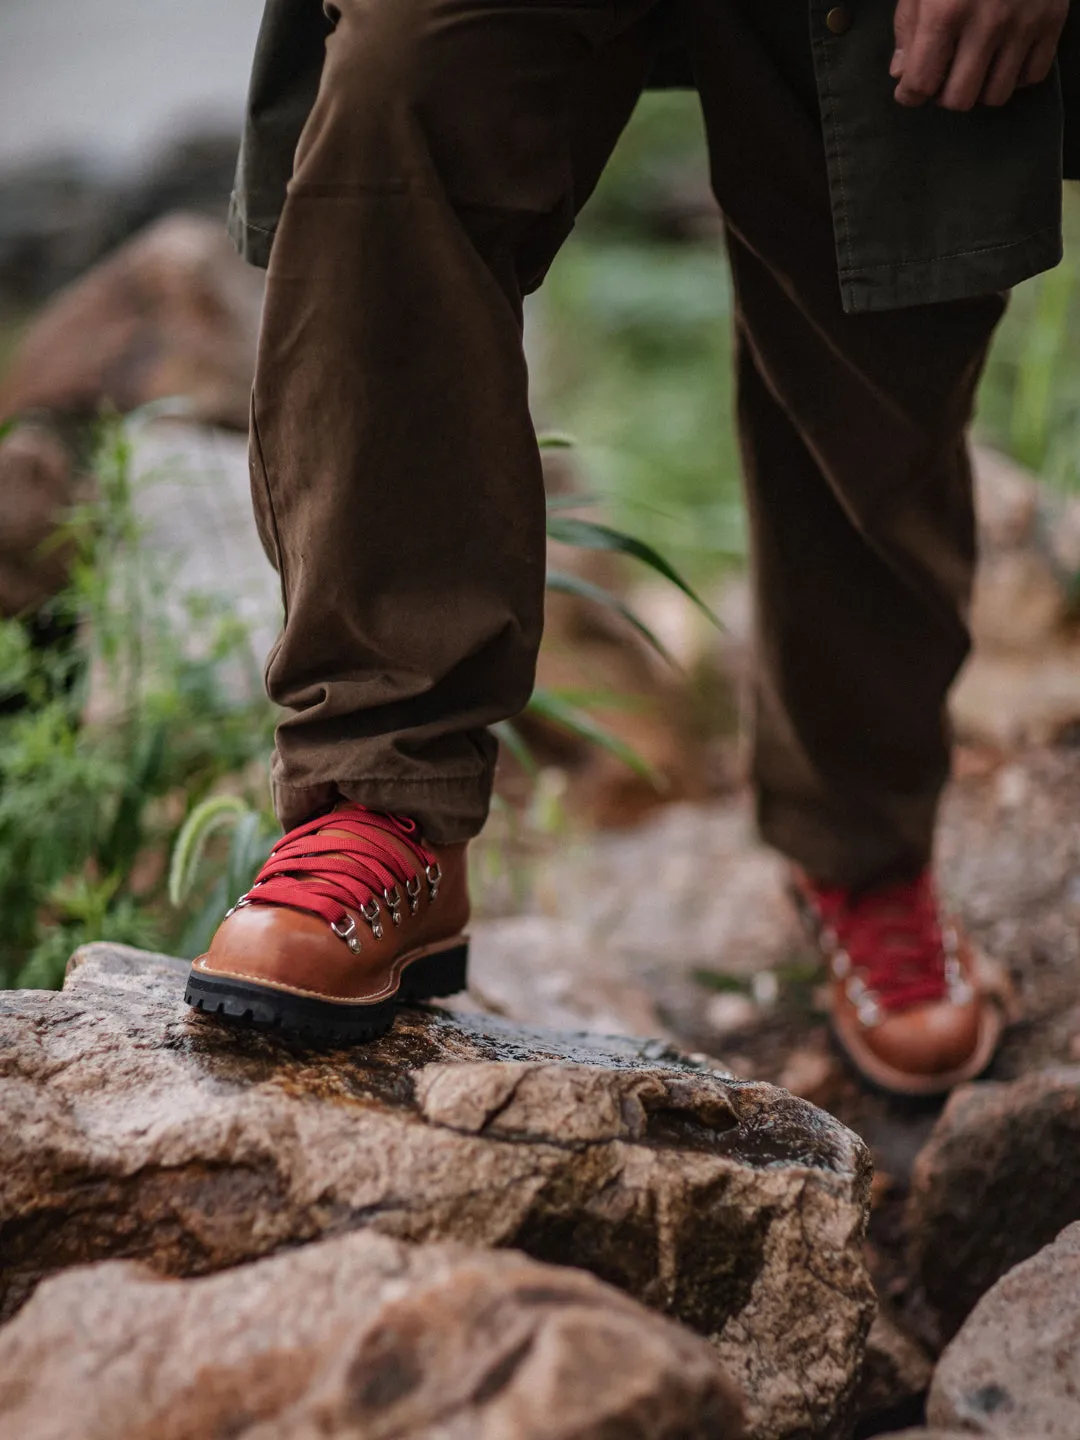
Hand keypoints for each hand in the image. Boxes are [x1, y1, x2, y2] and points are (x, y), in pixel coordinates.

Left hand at [891, 0, 1068, 110]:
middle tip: (943, 76)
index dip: (910, 94)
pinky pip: (1032, 76)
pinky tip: (1004, 59)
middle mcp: (987, 24)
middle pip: (959, 99)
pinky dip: (1014, 76)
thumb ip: (908, 27)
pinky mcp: (1053, 20)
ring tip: (973, 68)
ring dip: (979, 89)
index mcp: (946, 12)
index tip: (909, 89)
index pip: (921, 83)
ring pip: (996, 95)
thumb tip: (902, 74)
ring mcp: (1024, 24)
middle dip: (943, 95)